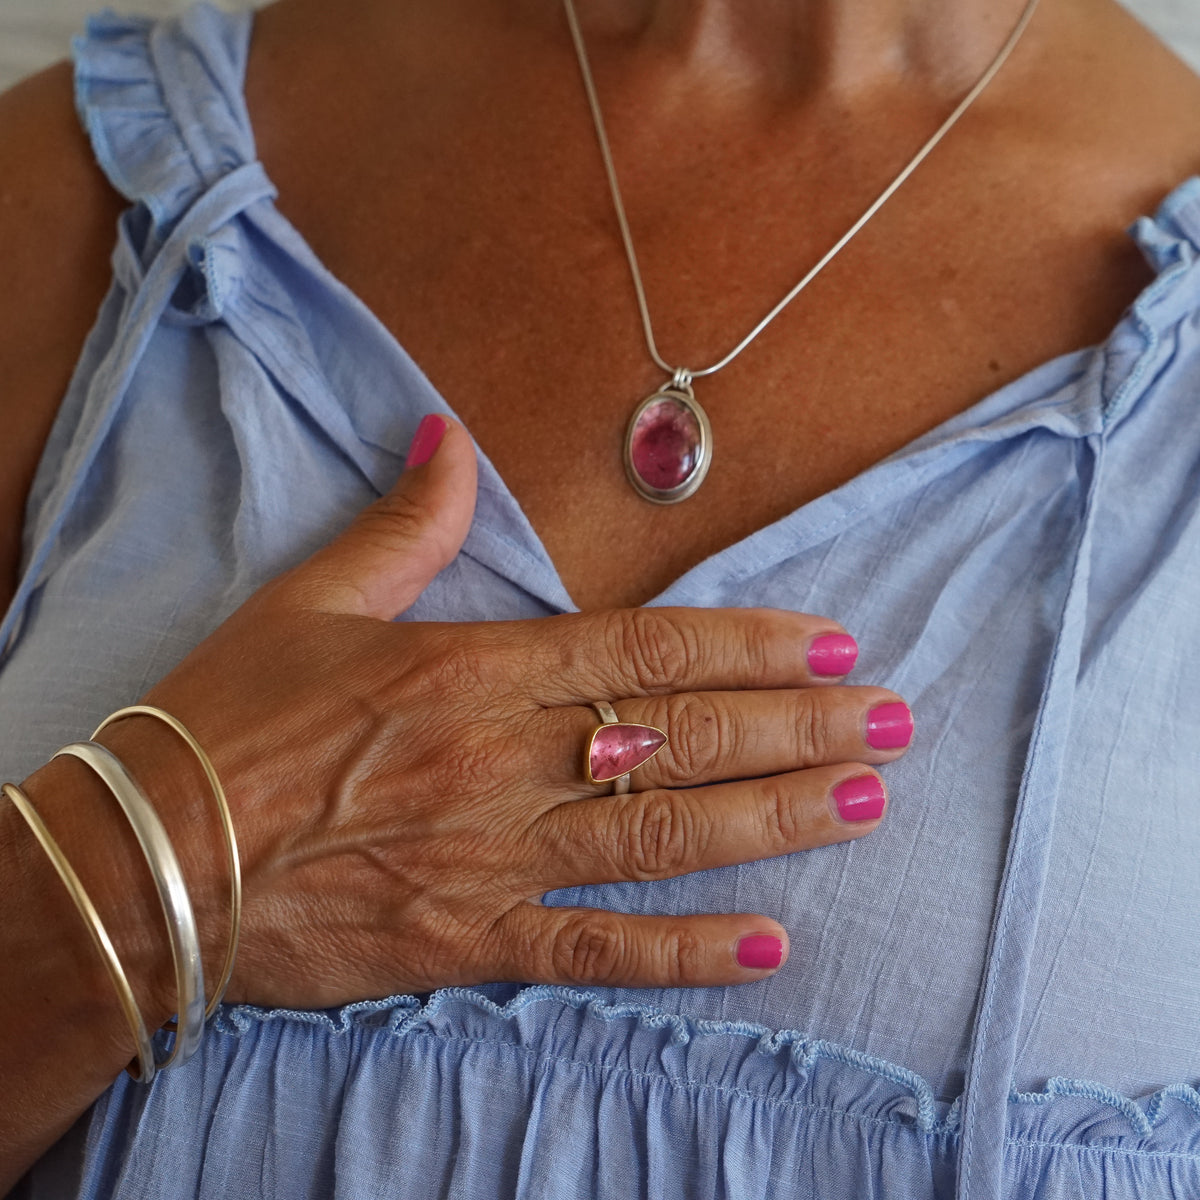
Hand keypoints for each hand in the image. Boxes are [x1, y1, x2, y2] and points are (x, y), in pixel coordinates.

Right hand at [119, 416, 910, 1009]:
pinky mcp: (468, 940)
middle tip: (893, 719)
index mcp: (475, 670)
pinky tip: (769, 945)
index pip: (646, 649)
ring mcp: (495, 855)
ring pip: (663, 836)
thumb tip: (447, 436)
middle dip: (798, 724)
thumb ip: (402, 524)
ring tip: (866, 801)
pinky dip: (683, 953)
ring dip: (775, 817)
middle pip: (682, 737)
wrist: (151, 857)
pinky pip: (595, 951)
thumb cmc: (230, 721)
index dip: (749, 645)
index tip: (834, 642)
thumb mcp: (311, 601)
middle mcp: (505, 759)